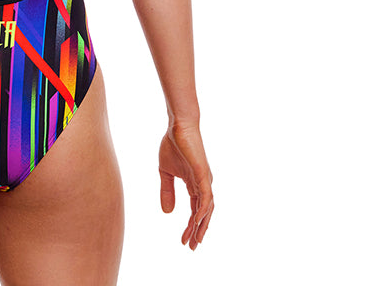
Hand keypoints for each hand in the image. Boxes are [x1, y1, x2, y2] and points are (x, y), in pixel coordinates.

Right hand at [158, 124, 212, 249]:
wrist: (178, 126)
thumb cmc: (173, 145)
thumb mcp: (166, 172)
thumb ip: (167, 191)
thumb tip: (168, 213)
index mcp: (194, 184)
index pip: (195, 210)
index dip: (190, 226)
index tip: (183, 241)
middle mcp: (203, 184)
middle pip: (203, 213)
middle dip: (198, 231)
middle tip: (191, 247)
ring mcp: (205, 179)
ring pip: (207, 208)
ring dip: (201, 224)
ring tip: (195, 239)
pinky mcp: (204, 174)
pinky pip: (206, 196)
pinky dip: (203, 209)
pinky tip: (197, 220)